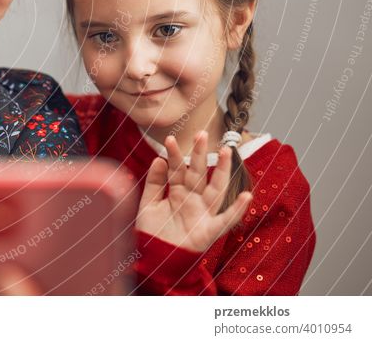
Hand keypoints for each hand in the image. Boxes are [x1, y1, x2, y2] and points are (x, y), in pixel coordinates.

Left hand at [135, 131, 252, 252]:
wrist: (154, 260)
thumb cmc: (152, 232)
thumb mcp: (148, 205)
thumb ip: (154, 183)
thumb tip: (159, 159)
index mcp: (178, 192)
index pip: (177, 170)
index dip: (174, 156)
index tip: (170, 138)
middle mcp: (193, 200)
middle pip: (198, 174)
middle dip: (200, 154)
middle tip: (201, 133)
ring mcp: (203, 213)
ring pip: (215, 189)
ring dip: (222, 171)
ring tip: (226, 151)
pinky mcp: (210, 231)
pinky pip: (226, 220)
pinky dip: (237, 209)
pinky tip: (246, 196)